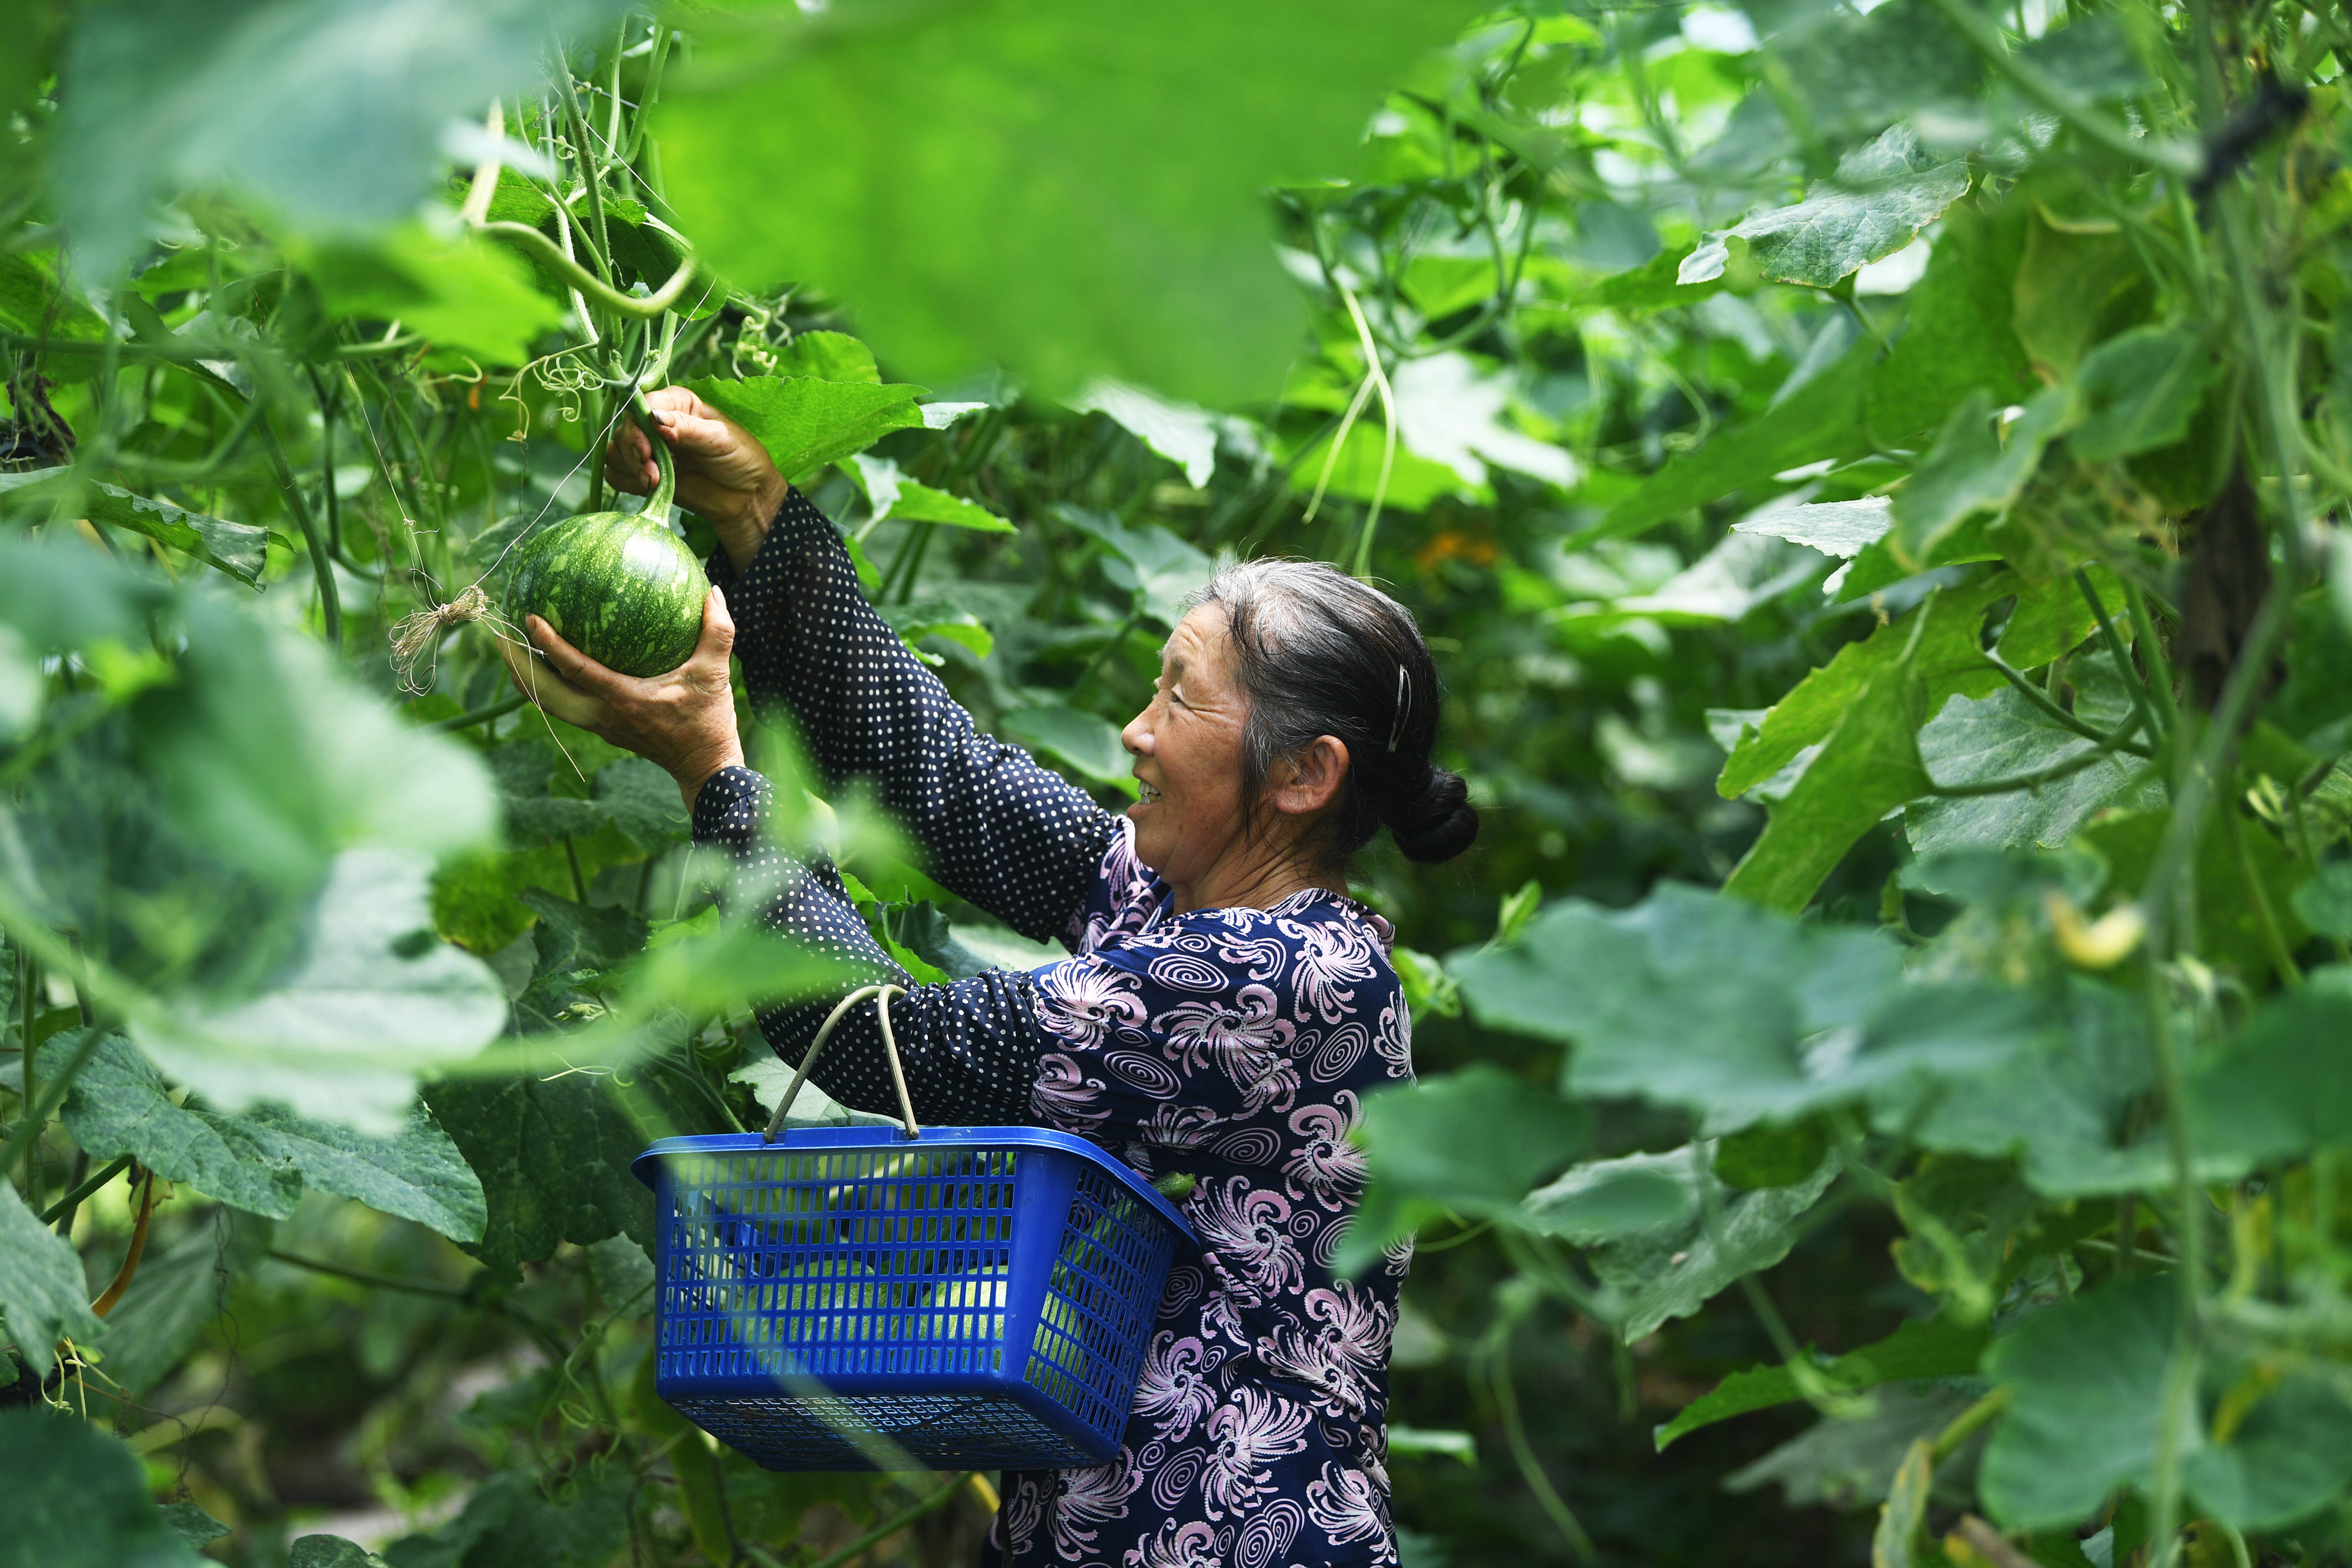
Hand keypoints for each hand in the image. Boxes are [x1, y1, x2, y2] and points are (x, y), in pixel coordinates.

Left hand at [501, 588, 746, 808]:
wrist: (704, 767)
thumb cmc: (708, 721)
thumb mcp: (716, 674)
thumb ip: (717, 632)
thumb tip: (712, 591)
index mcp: (624, 700)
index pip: (576, 670)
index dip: (551, 646)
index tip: (531, 618)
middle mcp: (602, 715)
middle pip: (544, 693)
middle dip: (517, 665)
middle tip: (499, 634)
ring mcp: (599, 725)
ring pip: (548, 703)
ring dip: (525, 678)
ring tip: (508, 650)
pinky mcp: (602, 729)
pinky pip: (562, 707)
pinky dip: (546, 687)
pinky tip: (544, 666)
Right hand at [605, 387, 787, 571]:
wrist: (747, 497)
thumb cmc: (741, 459)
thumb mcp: (719, 438)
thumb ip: (687, 428)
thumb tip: (655, 418)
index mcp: (678, 404)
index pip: (642, 405)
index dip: (639, 426)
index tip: (648, 450)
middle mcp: (659, 423)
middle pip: (625, 430)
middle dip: (635, 453)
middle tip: (654, 472)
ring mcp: (651, 449)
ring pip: (616, 452)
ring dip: (631, 468)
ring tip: (657, 481)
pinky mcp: (645, 474)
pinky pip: (616, 474)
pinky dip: (629, 481)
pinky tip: (652, 486)